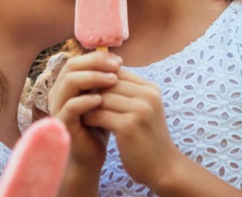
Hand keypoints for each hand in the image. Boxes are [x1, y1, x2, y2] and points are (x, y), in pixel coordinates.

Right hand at [48, 51, 121, 176]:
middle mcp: (58, 92)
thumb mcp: (102, 99)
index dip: (97, 57)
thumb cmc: (98, 125)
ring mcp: (57, 107)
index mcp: (66, 85)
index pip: (78, 60)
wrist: (91, 156)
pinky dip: (86, 100)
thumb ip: (104, 81)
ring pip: (70, 81)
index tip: (119, 61)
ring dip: (93, 77)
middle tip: (117, 66)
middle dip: (96, 63)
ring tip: (113, 80)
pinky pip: (71, 106)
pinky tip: (102, 100)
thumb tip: (117, 59)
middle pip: (71, 65)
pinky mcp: (62, 123)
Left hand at [81, 69, 183, 188]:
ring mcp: (140, 110)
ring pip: (103, 97)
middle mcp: (148, 96)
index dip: (101, 80)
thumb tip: (101, 77)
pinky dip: (90, 117)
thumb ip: (128, 93)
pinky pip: (100, 114)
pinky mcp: (129, 126)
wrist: (164, 168)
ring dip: (88, 104)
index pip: (118, 73)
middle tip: (78, 98)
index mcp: (151, 89)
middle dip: (93, 90)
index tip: (88, 89)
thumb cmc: (148, 139)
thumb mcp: (144, 110)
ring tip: (80, 110)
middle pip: (110, 82)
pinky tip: (86, 123)